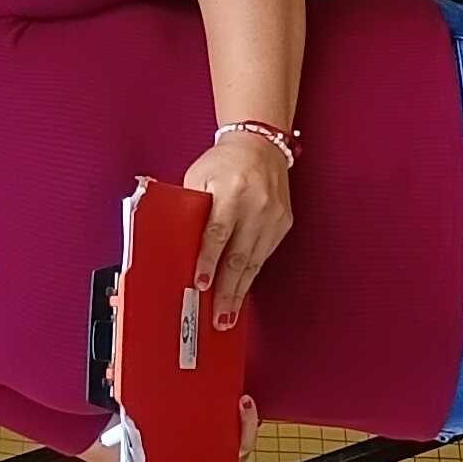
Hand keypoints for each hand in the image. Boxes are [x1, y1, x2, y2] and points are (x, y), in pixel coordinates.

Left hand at [181, 132, 294, 326]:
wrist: (259, 145)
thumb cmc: (223, 162)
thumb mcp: (197, 177)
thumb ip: (190, 209)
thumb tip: (178, 248)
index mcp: (231, 190)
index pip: (218, 233)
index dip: (208, 261)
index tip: (201, 285)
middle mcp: (257, 204)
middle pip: (239, 255)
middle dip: (227, 290)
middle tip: (217, 317)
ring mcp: (274, 215)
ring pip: (255, 261)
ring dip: (240, 291)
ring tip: (228, 315)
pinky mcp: (284, 222)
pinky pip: (265, 255)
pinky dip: (251, 275)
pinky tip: (241, 291)